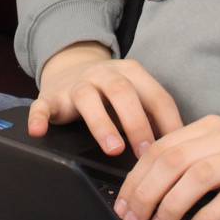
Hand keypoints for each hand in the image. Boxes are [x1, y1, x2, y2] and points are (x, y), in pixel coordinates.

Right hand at [28, 42, 183, 158]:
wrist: (69, 67)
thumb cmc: (111, 91)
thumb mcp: (135, 93)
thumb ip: (153, 113)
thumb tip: (181, 145)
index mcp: (130, 72)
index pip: (154, 94)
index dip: (166, 120)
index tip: (175, 146)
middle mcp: (103, 74)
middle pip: (122, 92)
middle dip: (136, 122)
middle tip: (145, 152)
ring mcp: (76, 84)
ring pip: (87, 98)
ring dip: (101, 123)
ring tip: (112, 148)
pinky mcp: (51, 96)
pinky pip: (43, 105)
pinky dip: (39, 118)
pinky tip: (39, 132)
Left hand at [112, 115, 219, 219]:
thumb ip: (194, 160)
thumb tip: (153, 187)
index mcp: (209, 128)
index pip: (160, 148)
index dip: (136, 177)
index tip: (123, 203)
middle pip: (171, 161)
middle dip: (145, 193)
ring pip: (194, 177)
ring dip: (169, 207)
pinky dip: (203, 217)